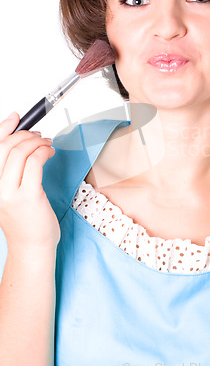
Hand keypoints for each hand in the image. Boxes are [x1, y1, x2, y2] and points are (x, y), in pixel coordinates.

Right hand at [0, 112, 59, 252]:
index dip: (4, 127)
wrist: (31, 248)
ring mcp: (10, 192)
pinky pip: (35, 163)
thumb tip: (22, 144)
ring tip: (47, 144)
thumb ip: (14, 171)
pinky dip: (44, 152)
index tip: (16, 117)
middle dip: (26, 134)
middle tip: (39, 136)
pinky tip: (50, 152)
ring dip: (38, 142)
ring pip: (21, 152)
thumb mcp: (12, 193)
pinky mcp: (28, 196)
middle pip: (6, 147)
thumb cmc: (25, 222)